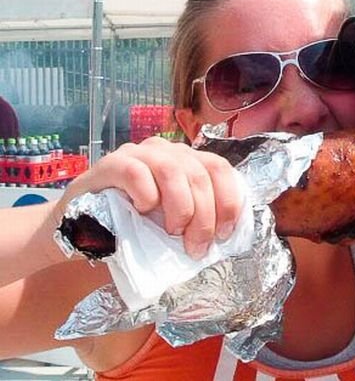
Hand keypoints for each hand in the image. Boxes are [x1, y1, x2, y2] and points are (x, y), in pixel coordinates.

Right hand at [60, 137, 247, 258]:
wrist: (80, 232)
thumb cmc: (133, 230)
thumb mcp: (172, 225)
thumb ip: (196, 220)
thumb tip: (224, 237)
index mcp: (187, 161)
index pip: (220, 169)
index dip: (229, 200)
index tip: (225, 234)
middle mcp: (166, 151)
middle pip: (199, 173)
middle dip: (204, 215)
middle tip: (196, 247)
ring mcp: (138, 153)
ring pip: (172, 169)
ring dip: (180, 206)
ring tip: (173, 233)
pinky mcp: (110, 164)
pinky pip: (135, 172)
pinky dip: (146, 196)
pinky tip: (143, 212)